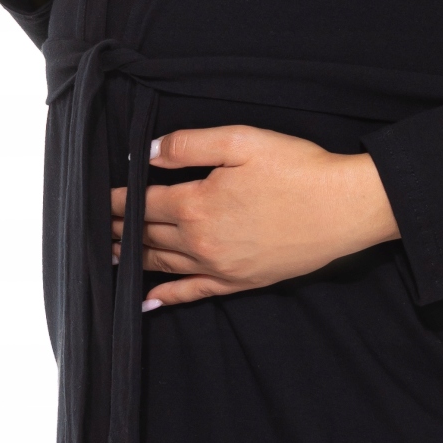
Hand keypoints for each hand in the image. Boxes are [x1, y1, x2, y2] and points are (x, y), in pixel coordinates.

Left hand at [110, 127, 400, 307]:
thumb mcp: (243, 141)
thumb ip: (191, 143)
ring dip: (132, 260)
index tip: (99, 198)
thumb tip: (149, 153)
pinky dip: (168, 297)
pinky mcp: (241, 282)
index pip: (142, 202)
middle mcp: (201, 241)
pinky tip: (148, 301)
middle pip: (146, 236)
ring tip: (110, 256)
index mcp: (197, 203)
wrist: (344, 208)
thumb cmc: (299, 169)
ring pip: (162, 264)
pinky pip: (194, 293)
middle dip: (118, 230)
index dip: (117, 200)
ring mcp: (221, 266)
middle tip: (97, 228)